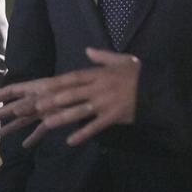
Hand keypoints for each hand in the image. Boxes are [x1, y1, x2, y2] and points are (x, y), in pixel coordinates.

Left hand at [0, 48, 139, 146]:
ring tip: (46, 124)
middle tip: (33, 108)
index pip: (70, 78)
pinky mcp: (114, 116)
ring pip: (80, 110)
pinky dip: (84, 133)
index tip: (36, 88)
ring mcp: (105, 103)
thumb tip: (87, 50)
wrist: (159, 86)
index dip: (53, 83)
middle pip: (70, 94)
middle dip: (50, 101)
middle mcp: (98, 88)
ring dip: (62, 117)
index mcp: (97, 74)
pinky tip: (71, 141)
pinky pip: (96, 126)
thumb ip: (102, 56)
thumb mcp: (121, 60)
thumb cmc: (139, 74)